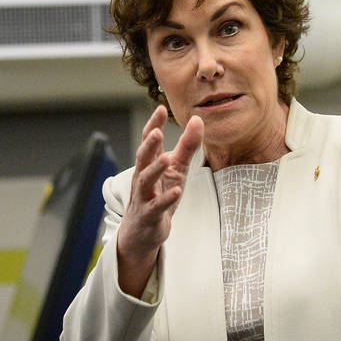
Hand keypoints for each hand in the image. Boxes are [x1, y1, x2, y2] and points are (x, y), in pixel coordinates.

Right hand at [116, 105, 203, 295]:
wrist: (143, 232)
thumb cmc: (159, 195)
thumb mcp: (177, 170)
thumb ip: (187, 146)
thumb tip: (198, 120)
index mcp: (149, 164)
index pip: (149, 141)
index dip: (153, 125)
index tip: (160, 108)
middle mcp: (143, 178)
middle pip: (143, 158)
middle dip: (148, 144)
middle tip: (156, 131)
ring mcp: (144, 197)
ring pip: (145, 181)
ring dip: (154, 169)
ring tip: (165, 158)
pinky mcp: (150, 216)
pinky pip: (156, 207)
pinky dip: (166, 199)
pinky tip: (176, 191)